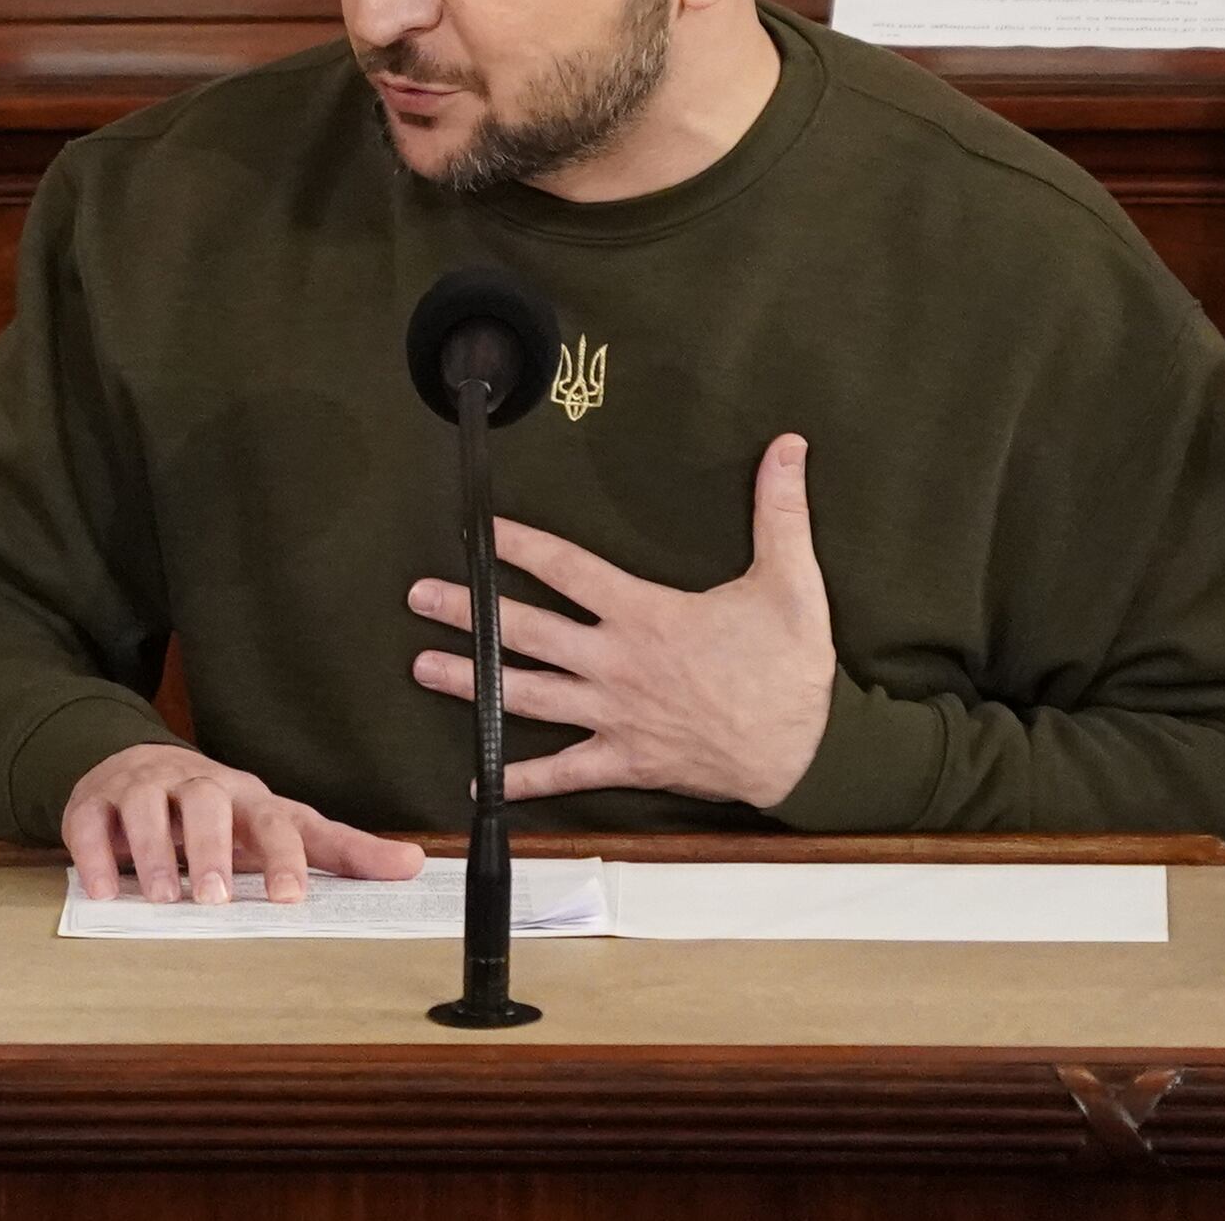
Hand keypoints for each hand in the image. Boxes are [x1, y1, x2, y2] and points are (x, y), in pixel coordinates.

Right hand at [58, 738, 423, 905]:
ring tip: (162, 897)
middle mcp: (196, 785)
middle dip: (210, 848)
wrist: (137, 766)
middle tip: (213, 900)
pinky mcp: (95, 803)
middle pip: (206, 802)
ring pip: (147, 807)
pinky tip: (102, 889)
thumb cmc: (221, 812)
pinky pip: (90, 822)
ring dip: (153, 852)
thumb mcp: (279, 825)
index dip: (283, 856)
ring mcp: (143, 790)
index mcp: (247, 797)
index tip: (290, 898)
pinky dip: (95, 854)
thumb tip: (413, 866)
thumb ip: (340, 850)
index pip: (272, 819)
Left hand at [408, 435, 836, 810]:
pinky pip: (563, 772)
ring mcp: (614, 716)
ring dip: (471, 683)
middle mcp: (617, 665)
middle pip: (528, 631)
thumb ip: (781, 511)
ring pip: (528, 695)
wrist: (803, 755)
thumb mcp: (793, 582)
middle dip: (470, 612)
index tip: (480, 529)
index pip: (570, 570)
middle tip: (420, 597)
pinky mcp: (625, 761)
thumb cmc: (791, 671)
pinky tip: (478, 779)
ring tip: (422, 668)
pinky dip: (520, 777)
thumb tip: (788, 446)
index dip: (522, 546)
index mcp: (647, 616)